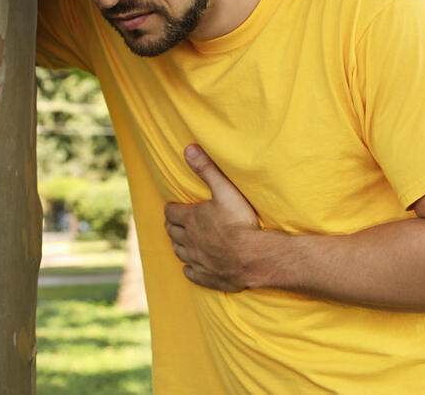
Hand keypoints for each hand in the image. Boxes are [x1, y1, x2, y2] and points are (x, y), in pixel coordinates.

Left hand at [164, 145, 262, 291]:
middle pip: (173, 233)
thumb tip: (189, 149)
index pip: (172, 213)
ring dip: (179, 245)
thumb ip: (207, 169)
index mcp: (192, 219)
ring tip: (182, 242)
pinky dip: (189, 269)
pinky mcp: (207, 276)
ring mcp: (197, 260)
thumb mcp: (224, 190)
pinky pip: (191, 273)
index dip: (171, 210)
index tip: (173, 208)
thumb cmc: (239, 222)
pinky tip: (191, 267)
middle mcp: (189, 240)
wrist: (252, 257)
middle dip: (173, 227)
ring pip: (179, 252)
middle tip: (176, 223)